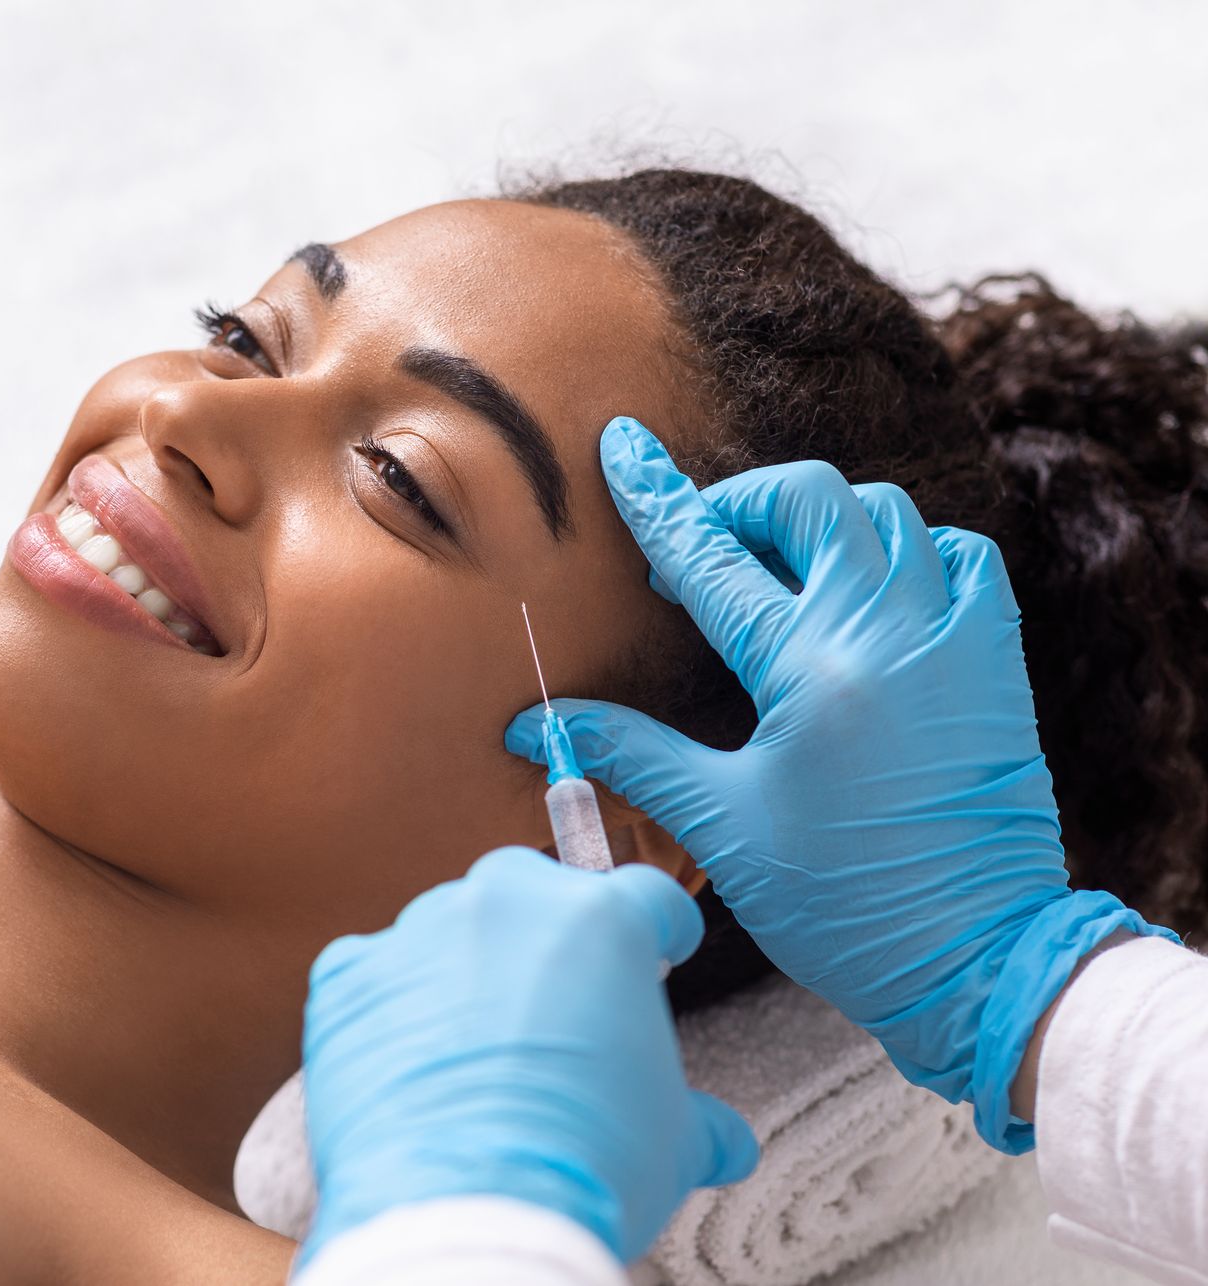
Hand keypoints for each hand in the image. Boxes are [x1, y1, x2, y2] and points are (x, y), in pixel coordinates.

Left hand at [297, 847, 756, 1267]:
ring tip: (474, 1054)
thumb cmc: (587, 1167)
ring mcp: (419, 932)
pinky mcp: (348, 975)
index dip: (659, 927)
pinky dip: (388, 1009)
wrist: (467, 1210)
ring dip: (463, 974)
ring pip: (448, 931)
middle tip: (554, 1007)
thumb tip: (730, 1144)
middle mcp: (506, 903)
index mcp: (601, 921)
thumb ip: (703, 1124)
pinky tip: (406, 1065)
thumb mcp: (672, 1144)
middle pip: (533, 891)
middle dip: (547, 937)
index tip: (658, 950)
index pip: (646, 896)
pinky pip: (371, 974)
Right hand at [508, 417, 1173, 1150]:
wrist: (977, 961)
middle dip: (741, 500)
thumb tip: (533, 724)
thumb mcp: (719, 826)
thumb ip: (630, 753)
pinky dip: (910, 549)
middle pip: (810, 499)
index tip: (623, 445)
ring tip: (776, 565)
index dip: (656, 497)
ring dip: (821, 519)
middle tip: (701, 544)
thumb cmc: (839, 904)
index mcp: (808, 673)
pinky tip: (871, 588)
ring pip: (888, 514)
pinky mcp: (997, 662)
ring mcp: (955, 640)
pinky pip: (962, 557)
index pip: (711, 555)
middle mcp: (887, 634)